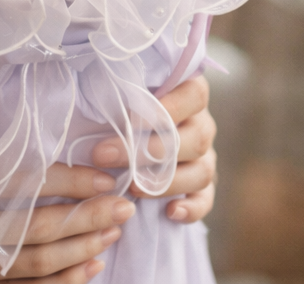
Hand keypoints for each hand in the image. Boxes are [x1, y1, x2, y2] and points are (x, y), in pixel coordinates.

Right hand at [0, 164, 134, 283]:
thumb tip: (39, 151)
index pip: (21, 185)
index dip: (65, 181)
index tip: (100, 175)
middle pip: (38, 227)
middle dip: (86, 216)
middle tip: (123, 205)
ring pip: (39, 261)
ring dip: (83, 247)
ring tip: (114, 231)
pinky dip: (63, 281)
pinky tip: (90, 268)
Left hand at [91, 76, 216, 223]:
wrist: (135, 135)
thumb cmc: (123, 105)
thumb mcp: (124, 92)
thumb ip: (121, 91)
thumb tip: (97, 91)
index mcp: (189, 93)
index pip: (196, 94)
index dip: (171, 106)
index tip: (133, 117)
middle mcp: (202, 124)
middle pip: (195, 138)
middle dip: (150, 150)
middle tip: (106, 155)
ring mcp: (206, 156)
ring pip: (202, 171)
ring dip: (167, 181)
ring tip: (133, 186)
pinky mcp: (204, 186)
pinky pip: (206, 200)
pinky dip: (192, 208)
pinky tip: (171, 212)